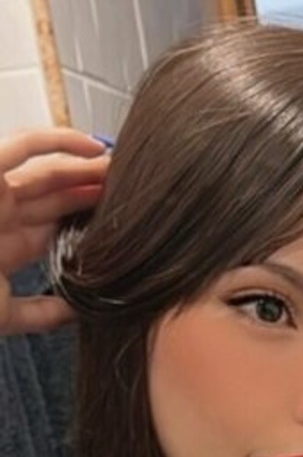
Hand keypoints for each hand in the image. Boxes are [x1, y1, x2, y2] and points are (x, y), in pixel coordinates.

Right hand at [0, 129, 109, 333]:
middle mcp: (0, 218)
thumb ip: (41, 313)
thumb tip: (81, 313)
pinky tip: (93, 148)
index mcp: (4, 248)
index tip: (126, 223)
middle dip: (93, 193)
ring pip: (47, 173)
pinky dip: (57, 141)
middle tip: (135, 190)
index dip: (87, 223)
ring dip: (85, 169)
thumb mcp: (4, 314)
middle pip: (56, 199)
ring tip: (122, 170)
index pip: (53, 230)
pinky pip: (21, 147)